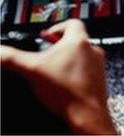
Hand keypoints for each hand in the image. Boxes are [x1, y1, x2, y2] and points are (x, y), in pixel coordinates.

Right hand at [1, 19, 115, 133]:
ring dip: (67, 58)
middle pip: (75, 39)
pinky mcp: (99, 79)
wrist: (86, 114)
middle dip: (58, 45)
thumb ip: (11, 57)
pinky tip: (63, 82)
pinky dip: (74, 72)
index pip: (71, 22)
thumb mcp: (31, 69)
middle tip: (46, 53)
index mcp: (78, 41)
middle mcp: (92, 50)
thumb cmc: (66, 92)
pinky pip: (86, 70)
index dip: (56, 27)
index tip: (45, 36)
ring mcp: (98, 65)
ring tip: (53, 68)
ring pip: (82, 55)